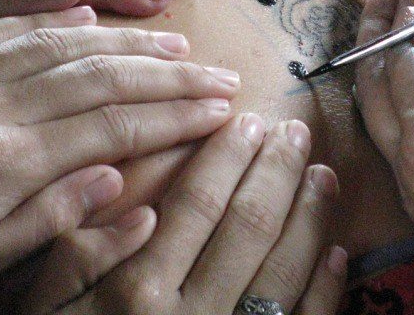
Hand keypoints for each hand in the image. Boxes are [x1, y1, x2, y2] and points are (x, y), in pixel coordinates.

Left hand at [0, 9, 236, 308]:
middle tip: (222, 71)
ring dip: (129, 38)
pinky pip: (5, 24)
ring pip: (65, 40)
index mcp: (3, 160)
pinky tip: (86, 11)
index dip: (177, 113)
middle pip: (104, 74)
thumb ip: (44, 224)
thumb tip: (121, 188)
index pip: (116, 124)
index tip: (223, 106)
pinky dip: (55, 14)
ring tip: (178, 39)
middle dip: (173, 72)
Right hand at [25, 116, 345, 314]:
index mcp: (137, 292)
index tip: (246, 120)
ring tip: (324, 174)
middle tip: (296, 131)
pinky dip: (326, 287)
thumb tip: (137, 206)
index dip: (227, 158)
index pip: (196, 204)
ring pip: (285, 269)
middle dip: (277, 172)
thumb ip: (75, 260)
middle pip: (249, 226)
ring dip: (311, 217)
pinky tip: (338, 251)